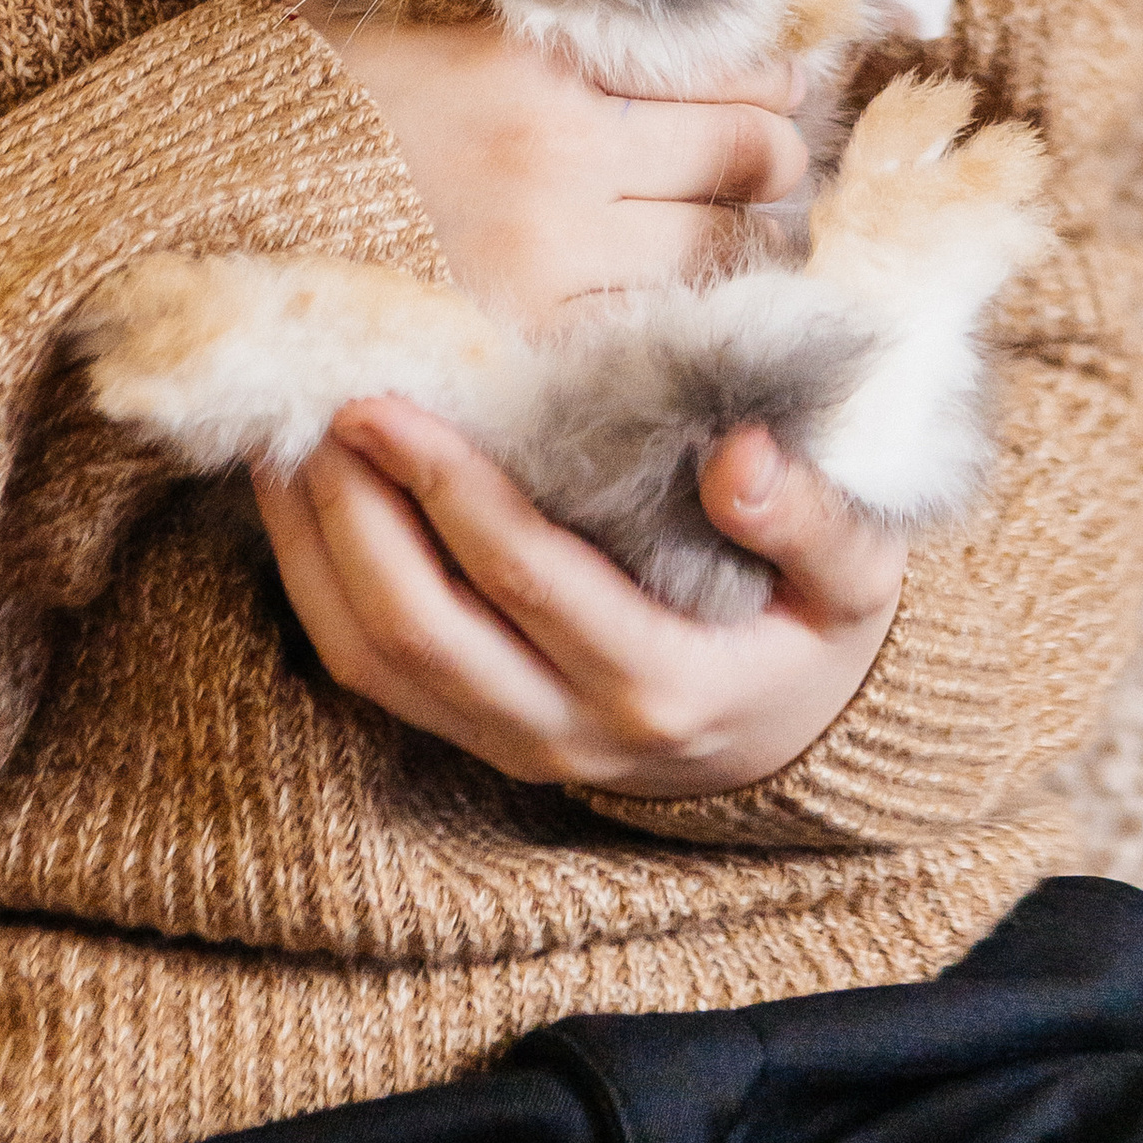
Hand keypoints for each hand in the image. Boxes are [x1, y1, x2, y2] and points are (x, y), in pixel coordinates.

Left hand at [251, 396, 902, 795]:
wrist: (793, 737)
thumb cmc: (814, 630)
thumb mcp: (855, 578)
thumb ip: (811, 517)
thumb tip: (738, 456)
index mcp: (662, 682)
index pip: (529, 579)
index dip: (450, 489)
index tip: (391, 400)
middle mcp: (570, 729)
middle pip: (422, 631)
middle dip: (354, 513)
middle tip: (322, 404)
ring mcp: (510, 742)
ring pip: (375, 662)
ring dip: (313, 550)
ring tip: (286, 440)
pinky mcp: (472, 733)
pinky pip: (370, 672)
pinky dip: (316, 583)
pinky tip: (299, 498)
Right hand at [274, 0, 807, 316]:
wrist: (186, 210)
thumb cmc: (286, 95)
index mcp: (534, 58)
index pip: (725, 66)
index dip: (775, 77)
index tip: (784, 84)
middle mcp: (560, 157)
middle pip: (750, 161)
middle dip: (772, 161)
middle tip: (764, 164)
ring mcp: (545, 261)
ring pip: (719, 255)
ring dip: (742, 245)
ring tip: (732, 237)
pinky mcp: (517, 343)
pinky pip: (648, 334)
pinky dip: (681, 321)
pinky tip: (676, 307)